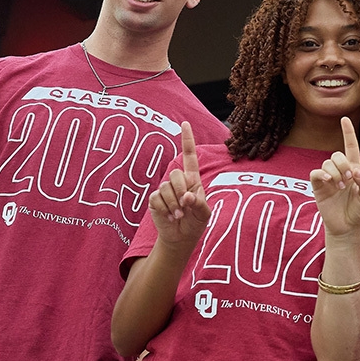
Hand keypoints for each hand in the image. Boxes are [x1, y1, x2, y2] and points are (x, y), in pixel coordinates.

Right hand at [148, 121, 209, 244]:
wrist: (181, 237)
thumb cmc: (196, 222)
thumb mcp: (204, 213)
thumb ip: (199, 203)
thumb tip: (187, 196)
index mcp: (193, 179)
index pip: (189, 156)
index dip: (187, 140)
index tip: (185, 123)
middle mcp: (178, 181)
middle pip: (176, 174)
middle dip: (181, 191)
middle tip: (186, 207)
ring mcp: (165, 189)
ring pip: (166, 188)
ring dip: (174, 205)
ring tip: (179, 215)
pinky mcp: (154, 199)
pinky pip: (157, 198)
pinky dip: (165, 209)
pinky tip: (170, 216)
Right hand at [312, 117, 359, 236]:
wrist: (348, 228)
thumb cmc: (359, 212)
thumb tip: (357, 172)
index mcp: (354, 170)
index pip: (350, 147)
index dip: (348, 133)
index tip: (344, 119)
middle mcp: (340, 171)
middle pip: (337, 154)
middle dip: (344, 164)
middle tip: (349, 179)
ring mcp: (328, 179)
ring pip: (327, 162)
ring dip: (335, 172)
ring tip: (341, 186)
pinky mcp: (318, 187)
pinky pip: (316, 172)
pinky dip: (322, 174)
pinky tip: (330, 182)